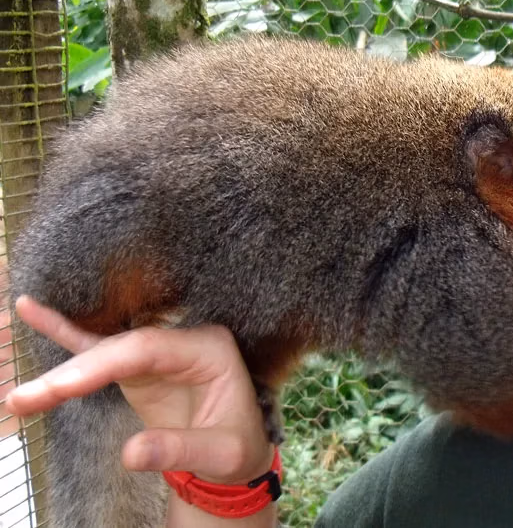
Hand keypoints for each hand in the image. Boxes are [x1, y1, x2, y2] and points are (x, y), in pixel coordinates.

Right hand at [4, 297, 272, 483]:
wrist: (239, 453)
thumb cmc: (237, 447)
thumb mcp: (222, 454)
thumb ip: (180, 449)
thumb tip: (130, 454)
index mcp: (209, 349)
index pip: (147, 348)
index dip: (101, 364)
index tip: (61, 388)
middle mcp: (183, 340)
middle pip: (119, 348)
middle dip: (71, 375)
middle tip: (23, 399)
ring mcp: (160, 349)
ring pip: (103, 351)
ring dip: (62, 373)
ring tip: (19, 395)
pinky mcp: (139, 365)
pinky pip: (100, 347)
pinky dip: (66, 333)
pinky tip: (31, 310)